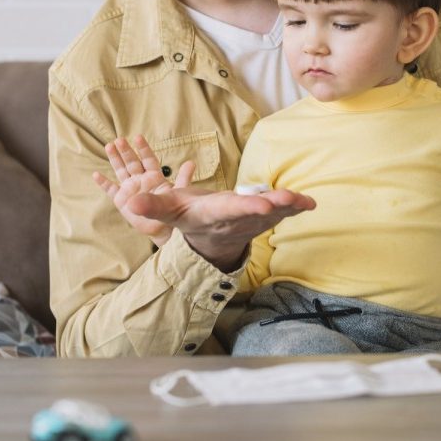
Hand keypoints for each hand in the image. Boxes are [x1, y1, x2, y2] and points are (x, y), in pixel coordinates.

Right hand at [93, 135, 191, 247]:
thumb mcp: (180, 193)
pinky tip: (96, 174)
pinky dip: (104, 183)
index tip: (138, 137)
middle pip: (132, 162)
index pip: (148, 159)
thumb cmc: (173, 209)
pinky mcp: (121, 200)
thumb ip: (184, 178)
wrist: (164, 228)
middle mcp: (141, 179)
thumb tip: (191, 163)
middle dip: (126, 151)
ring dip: (115, 159)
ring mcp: (130, 188)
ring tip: (109, 146)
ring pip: (121, 170)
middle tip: (120, 140)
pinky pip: (111, 190)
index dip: (143, 149)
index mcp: (154, 176)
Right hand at [93, 135, 315, 270]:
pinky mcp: (266, 217)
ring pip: (274, 213)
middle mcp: (237, 219)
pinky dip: (296, 207)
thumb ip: (152, 207)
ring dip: (289, 205)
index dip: (247, 207)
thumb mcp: (170, 212)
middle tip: (288, 199)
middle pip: (257, 212)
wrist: (211, 240)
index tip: (262, 204)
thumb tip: (130, 201)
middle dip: (272, 205)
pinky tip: (310, 203)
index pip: (231, 209)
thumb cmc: (191, 217)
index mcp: (215, 214)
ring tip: (304, 200)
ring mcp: (254, 220)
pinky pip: (283, 212)